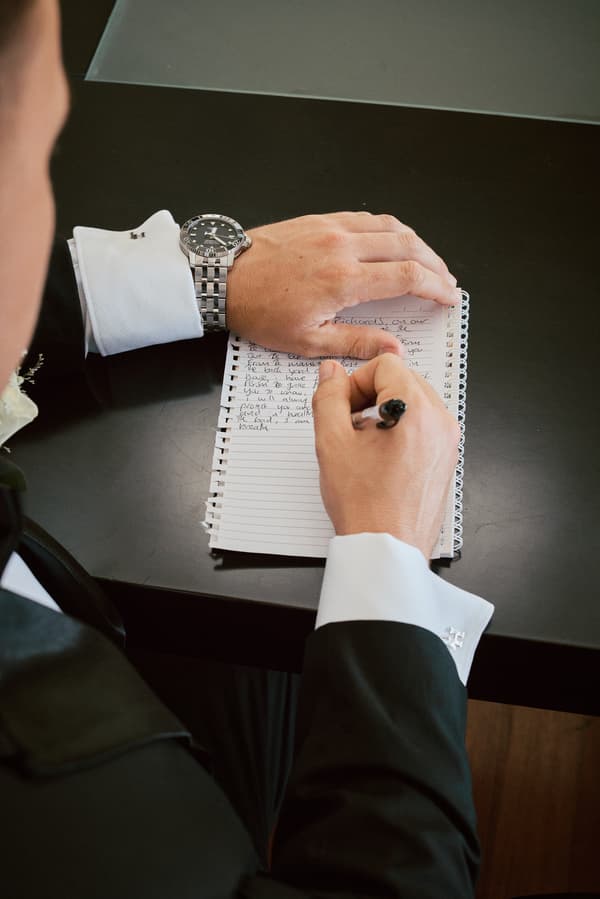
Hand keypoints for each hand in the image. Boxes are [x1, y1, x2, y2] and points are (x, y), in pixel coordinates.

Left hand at [227, 212, 460, 358]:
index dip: (436, 287)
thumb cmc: (259, 310)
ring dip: (417, 243)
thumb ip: (355, 343)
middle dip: (435, 264)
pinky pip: (367, 218)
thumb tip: (391, 349)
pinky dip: (390, 229)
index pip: (408, 277)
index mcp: (343, 280)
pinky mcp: (320, 219)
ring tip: (428, 261)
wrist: (224, 278)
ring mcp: (332, 228)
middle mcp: (343, 247)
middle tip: (446, 280)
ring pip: (391, 226)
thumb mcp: (306, 341)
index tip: (449, 296)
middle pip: (408, 246)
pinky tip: (394, 241)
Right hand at [312, 353, 459, 558]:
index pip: (385, 364)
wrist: (387, 548)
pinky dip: (399, 429)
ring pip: (412, 401)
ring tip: (362, 444)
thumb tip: (331, 372)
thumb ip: (329, 398)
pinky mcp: (446, 458)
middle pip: (402, 378)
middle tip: (347, 424)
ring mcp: (447, 441)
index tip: (342, 408)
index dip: (356, 381)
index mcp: (416, 410)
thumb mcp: (332, 443)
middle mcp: (440, 421)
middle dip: (370, 394)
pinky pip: (423, 425)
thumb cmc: (364, 504)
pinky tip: (379, 458)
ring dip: (384, 411)